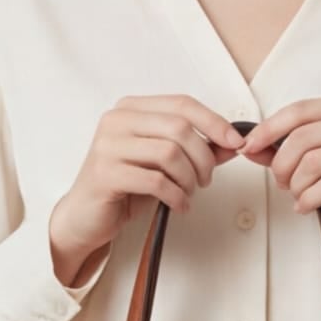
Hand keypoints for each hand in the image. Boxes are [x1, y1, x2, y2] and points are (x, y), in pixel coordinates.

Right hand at [49, 95, 247, 281]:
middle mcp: (116, 120)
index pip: (182, 104)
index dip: (214, 122)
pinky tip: (178, 204)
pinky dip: (176, 195)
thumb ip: (196, 149)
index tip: (235, 142)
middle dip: (203, 157)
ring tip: (188, 193)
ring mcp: (107, 145)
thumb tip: (232, 143)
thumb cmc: (125, 186)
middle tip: (206, 180)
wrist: (85, 216)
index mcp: (131, 109)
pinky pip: (155, 181)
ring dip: (189, 179)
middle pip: (179, 128)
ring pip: (169, 153)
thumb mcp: (164, 163)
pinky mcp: (105, 173)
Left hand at [237, 96, 320, 278]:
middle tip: (281, 182)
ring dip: (295, 185)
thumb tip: (251, 146)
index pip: (300, 110)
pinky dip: (308, 200)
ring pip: (312, 163)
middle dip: (281, 165)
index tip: (249, 146)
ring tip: (298, 195)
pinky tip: (307, 206)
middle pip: (302, 138)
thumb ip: (287, 150)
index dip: (269, 128)